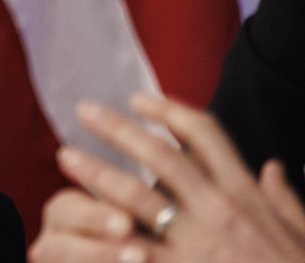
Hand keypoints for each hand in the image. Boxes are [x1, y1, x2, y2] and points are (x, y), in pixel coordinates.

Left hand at [30, 93, 304, 262]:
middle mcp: (219, 210)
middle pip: (160, 156)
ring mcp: (196, 243)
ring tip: (66, 157)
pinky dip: (105, 238)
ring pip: (136, 196)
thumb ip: (286, 201)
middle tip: (83, 110)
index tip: (138, 99)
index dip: (169, 111)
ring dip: (97, 173)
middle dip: (118, 130)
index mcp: (246, 194)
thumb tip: (272, 169)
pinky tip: (78, 226)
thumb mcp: (303, 235)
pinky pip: (134, 250)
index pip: (204, 135)